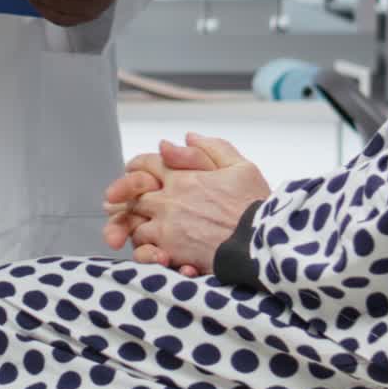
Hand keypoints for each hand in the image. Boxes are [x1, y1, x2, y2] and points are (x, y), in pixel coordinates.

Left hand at [104, 133, 270, 275]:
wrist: (260, 243)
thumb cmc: (254, 205)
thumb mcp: (241, 167)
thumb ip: (212, 148)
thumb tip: (187, 136)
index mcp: (183, 176)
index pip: (145, 164)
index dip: (136, 167)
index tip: (135, 173)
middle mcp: (169, 199)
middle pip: (133, 195)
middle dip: (128, 198)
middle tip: (127, 203)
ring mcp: (167, 227)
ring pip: (134, 224)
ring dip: (137, 225)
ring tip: (145, 227)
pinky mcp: (171, 252)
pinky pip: (143, 250)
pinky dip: (144, 249)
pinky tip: (153, 248)